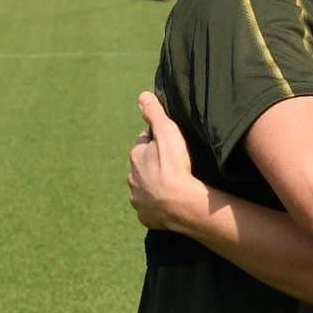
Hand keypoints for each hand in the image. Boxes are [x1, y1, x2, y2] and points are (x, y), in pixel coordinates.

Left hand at [127, 92, 195, 229]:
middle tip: (173, 165)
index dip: (157, 141)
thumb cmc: (175, 166)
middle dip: (153, 164)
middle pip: (143, 166)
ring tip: (172, 185)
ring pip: (145, 187)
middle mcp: (132, 177)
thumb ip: (154, 113)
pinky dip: (157, 205)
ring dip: (154, 185)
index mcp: (136, 155)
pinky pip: (150, 208)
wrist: (180, 204)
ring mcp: (138, 198)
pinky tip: (169, 203)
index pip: (145, 143)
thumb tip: (142, 95)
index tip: (170, 144)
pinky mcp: (146, 216)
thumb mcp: (167, 132)